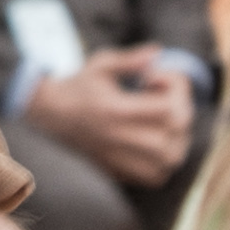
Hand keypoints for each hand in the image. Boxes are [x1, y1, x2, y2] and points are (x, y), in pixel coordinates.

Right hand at [26, 48, 196, 181]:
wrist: (50, 117)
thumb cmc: (79, 87)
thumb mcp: (101, 65)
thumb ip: (130, 60)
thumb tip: (157, 53)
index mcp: (115, 111)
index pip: (168, 108)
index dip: (174, 88)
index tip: (154, 78)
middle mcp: (119, 139)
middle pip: (175, 132)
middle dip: (180, 108)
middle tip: (162, 95)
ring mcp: (120, 160)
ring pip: (171, 157)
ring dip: (177, 136)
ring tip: (164, 118)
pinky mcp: (120, 173)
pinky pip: (158, 175)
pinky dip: (165, 160)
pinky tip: (156, 140)